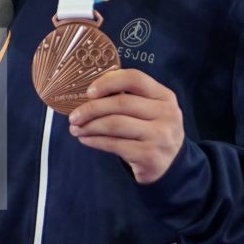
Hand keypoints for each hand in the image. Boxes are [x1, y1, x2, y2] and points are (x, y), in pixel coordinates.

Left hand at [68, 69, 184, 183]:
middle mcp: (166, 113)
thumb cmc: (150, 131)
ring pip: (114, 124)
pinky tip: (85, 139)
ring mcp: (160, 135)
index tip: (88, 92)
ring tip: (75, 129)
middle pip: (120, 102)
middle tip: (74, 116)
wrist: (169, 164)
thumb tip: (88, 95)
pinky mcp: (149, 155)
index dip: (108, 82)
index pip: (134, 78)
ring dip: (89, 126)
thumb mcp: (148, 110)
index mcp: (164, 96)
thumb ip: (127, 98)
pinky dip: (94, 141)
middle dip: (91, 109)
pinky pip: (114, 144)